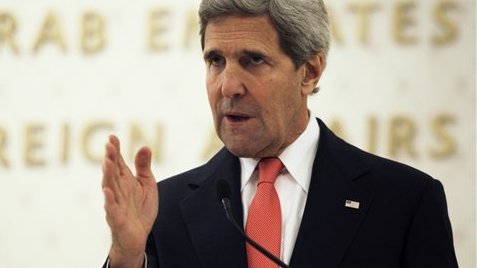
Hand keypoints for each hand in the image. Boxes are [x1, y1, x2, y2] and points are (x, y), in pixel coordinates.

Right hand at [102, 135, 158, 267]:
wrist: (138, 237)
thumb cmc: (140, 210)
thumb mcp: (147, 184)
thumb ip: (143, 166)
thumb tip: (145, 146)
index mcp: (125, 180)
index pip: (118, 162)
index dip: (115, 150)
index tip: (112, 137)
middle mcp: (118, 190)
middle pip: (113, 172)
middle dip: (111, 159)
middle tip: (109, 146)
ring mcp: (116, 203)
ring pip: (110, 187)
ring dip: (108, 175)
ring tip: (107, 162)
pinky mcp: (117, 218)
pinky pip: (112, 209)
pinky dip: (109, 200)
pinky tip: (107, 191)